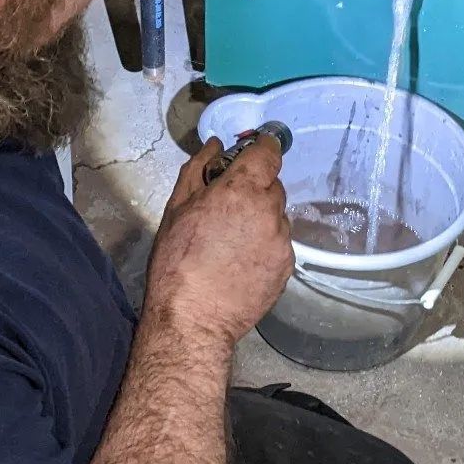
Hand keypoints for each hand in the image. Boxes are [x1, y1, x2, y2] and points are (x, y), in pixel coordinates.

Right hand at [143, 135, 294, 347]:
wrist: (193, 318)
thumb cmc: (177, 264)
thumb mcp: (177, 208)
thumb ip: (199, 169)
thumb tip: (214, 145)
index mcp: (241, 191)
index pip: (268, 153)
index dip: (262, 149)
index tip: (254, 152)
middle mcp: (269, 212)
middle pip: (272, 185)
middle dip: (253, 190)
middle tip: (226, 208)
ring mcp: (282, 240)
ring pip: (276, 216)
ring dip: (260, 219)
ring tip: (231, 242)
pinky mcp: (287, 266)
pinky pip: (279, 243)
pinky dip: (264, 245)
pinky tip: (240, 261)